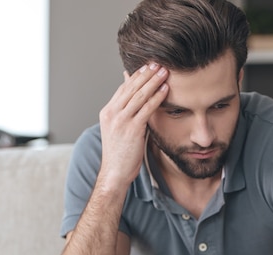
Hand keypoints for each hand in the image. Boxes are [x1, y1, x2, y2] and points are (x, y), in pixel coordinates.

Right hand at [97, 63, 168, 189]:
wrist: (115, 172)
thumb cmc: (121, 154)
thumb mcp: (121, 131)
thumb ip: (129, 116)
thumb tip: (140, 105)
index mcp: (107, 112)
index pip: (123, 88)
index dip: (136, 76)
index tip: (147, 67)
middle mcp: (112, 113)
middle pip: (130, 87)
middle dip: (146, 74)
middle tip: (158, 63)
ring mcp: (121, 120)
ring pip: (139, 95)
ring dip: (153, 82)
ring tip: (164, 72)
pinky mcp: (132, 128)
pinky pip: (146, 109)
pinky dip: (157, 97)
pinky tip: (165, 90)